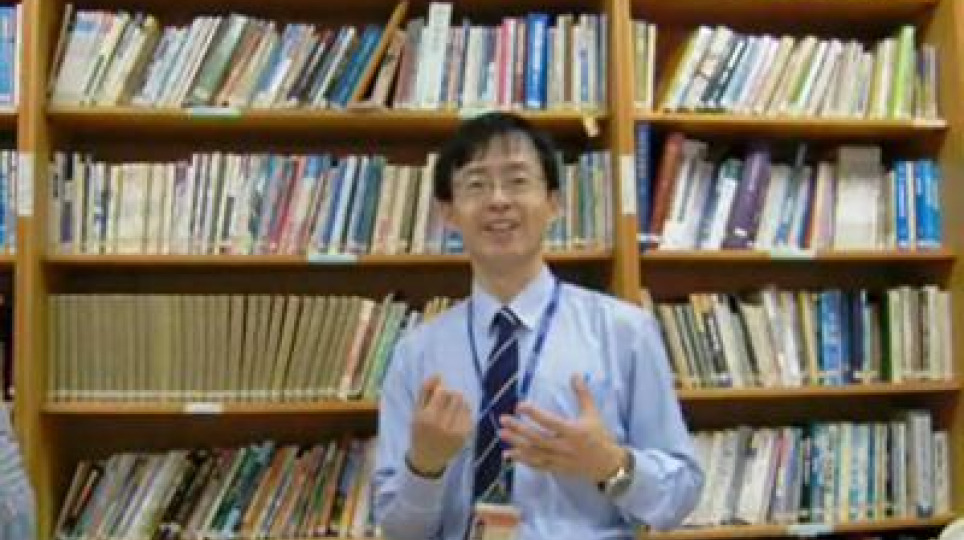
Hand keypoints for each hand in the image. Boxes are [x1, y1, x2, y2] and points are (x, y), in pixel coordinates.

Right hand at [407, 375, 473, 476]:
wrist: (427, 458)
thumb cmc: (420, 432)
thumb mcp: (416, 411)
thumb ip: (425, 391)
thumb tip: (438, 374)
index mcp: (427, 418)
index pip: (443, 392)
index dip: (441, 391)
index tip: (436, 396)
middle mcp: (443, 425)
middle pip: (457, 396)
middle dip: (451, 396)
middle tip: (443, 404)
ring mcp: (457, 432)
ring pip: (465, 404)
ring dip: (458, 404)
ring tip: (449, 412)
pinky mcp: (466, 436)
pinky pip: (469, 414)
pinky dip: (463, 414)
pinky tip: (455, 421)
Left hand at [500, 374, 626, 482]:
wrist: (608, 465)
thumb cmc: (600, 437)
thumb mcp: (593, 414)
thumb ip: (583, 394)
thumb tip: (575, 374)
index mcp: (574, 432)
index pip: (550, 422)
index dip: (534, 414)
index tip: (520, 405)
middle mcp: (564, 447)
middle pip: (537, 438)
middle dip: (519, 429)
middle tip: (503, 419)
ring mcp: (559, 460)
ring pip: (534, 453)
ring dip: (516, 444)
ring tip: (501, 434)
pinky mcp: (556, 469)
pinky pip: (536, 465)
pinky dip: (522, 460)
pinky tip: (508, 454)